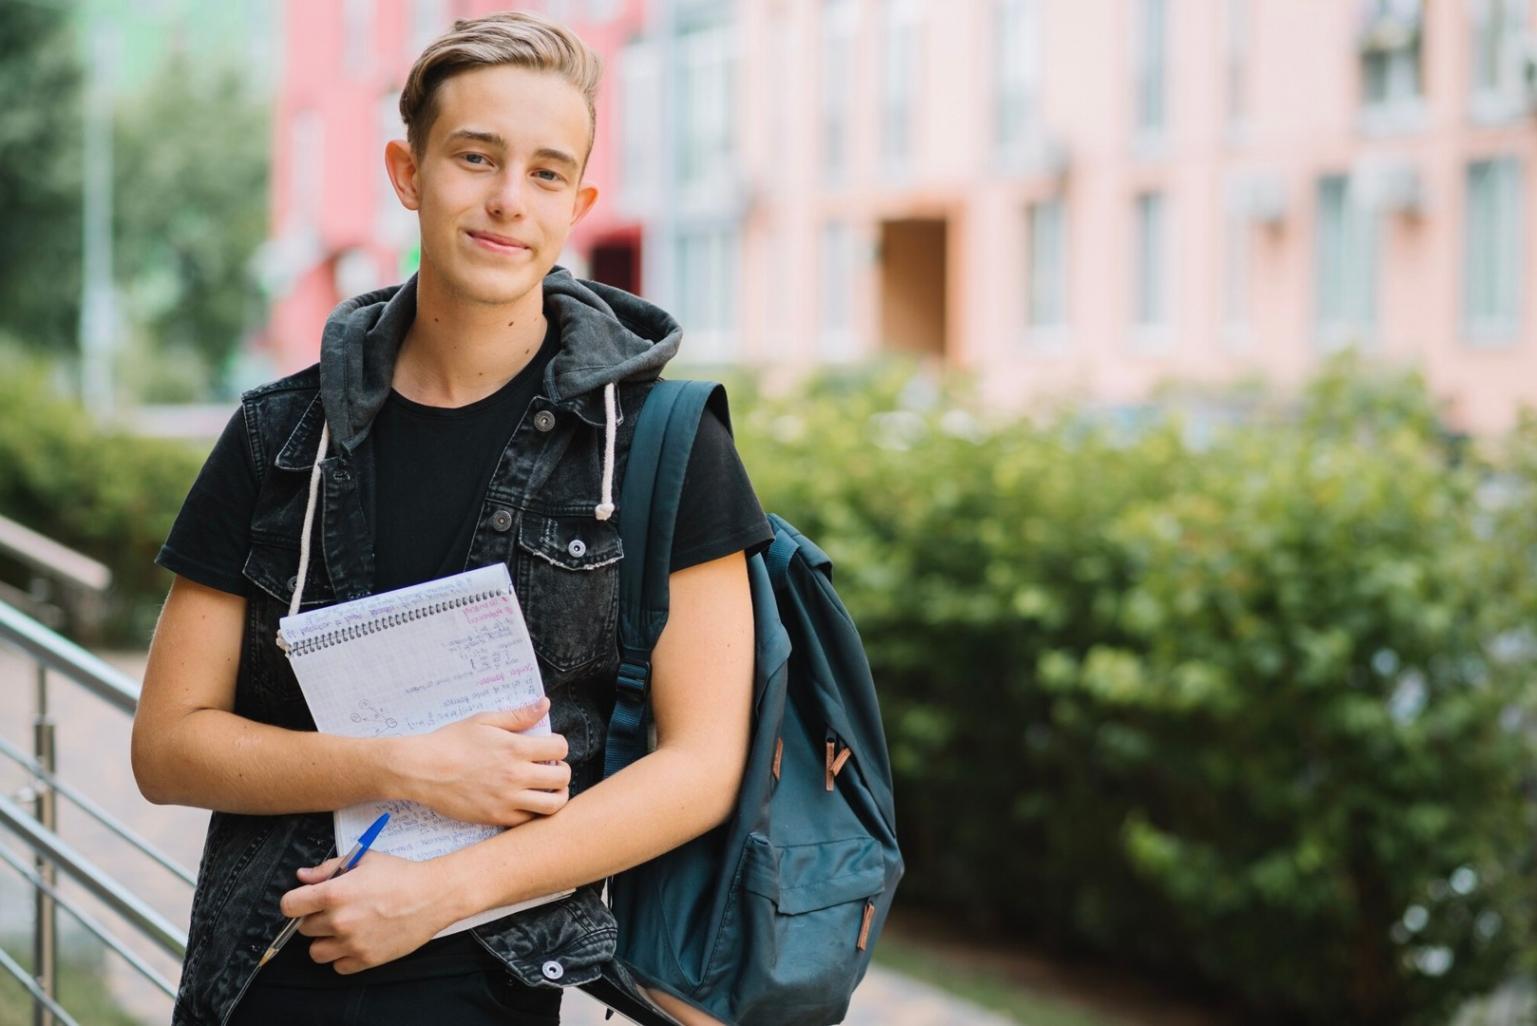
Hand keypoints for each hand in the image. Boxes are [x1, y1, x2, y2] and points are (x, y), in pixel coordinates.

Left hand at [282, 852, 444, 972]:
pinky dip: (343, 956)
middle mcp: (338, 921)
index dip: (295, 902)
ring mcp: (352, 943)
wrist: (433, 895)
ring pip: (316, 952)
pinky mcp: (366, 959)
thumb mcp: (364, 860)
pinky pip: (338, 966)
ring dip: (325, 941)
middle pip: (303, 929)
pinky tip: (356, 941)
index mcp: (334, 894)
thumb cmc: (400, 875)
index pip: (289, 906)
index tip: (304, 901)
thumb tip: (302, 877)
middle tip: (336, 909)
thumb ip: (328, 868)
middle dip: (315, 918)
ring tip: (343, 929)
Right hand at [394, 699, 570, 825]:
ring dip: (557, 795)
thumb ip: (518, 715)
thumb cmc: (451, 741)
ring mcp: (507, 800)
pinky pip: (529, 821)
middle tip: (551, 768)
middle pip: (563, 778)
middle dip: (562, 770)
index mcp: (515, 748)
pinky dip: (534, 812)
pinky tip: (526, 801)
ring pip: (553, 805)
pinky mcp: (496, 817)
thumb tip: (545, 704)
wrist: (422, 770)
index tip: (549, 747)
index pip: (560, 748)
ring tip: (547, 789)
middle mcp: (516, 775)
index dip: (559, 745)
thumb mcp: (484, 720)